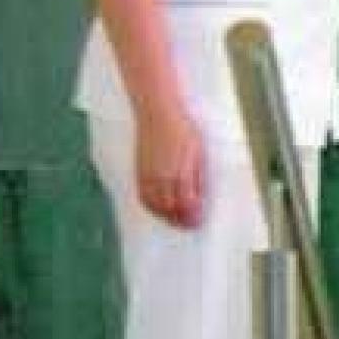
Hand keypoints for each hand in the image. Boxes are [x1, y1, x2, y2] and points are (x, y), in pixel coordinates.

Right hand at [135, 108, 206, 228]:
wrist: (157, 112)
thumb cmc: (183, 129)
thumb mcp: (199, 152)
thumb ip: (198, 177)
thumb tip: (199, 199)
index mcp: (180, 172)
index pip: (186, 204)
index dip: (193, 216)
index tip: (199, 223)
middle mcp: (162, 177)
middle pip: (170, 208)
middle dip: (181, 220)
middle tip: (190, 226)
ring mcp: (148, 175)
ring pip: (155, 205)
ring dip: (166, 217)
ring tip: (177, 220)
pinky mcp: (139, 171)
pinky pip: (143, 196)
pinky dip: (152, 207)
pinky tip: (160, 208)